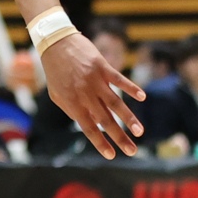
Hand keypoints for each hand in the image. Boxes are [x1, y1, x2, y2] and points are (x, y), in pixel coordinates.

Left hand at [38, 35, 147, 158]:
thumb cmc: (55, 70)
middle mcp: (84, 94)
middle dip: (120, 137)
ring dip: (128, 118)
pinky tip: (142, 97)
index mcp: (72, 103)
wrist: (55, 42)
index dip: (100, 142)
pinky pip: (119, 79)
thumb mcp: (57, 94)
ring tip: (139, 132)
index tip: (112, 155)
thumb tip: (90, 122)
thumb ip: (72, 110)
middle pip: (105, 119)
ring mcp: (94, 80)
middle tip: (132, 151)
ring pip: (115, 102)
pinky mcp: (102, 66)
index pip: (89, 128)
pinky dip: (131, 88)